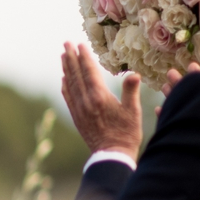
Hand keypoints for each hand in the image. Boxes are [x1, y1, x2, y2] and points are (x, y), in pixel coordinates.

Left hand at [60, 35, 142, 159]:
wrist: (111, 156)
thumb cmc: (126, 134)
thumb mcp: (133, 112)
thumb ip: (131, 91)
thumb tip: (134, 74)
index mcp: (100, 97)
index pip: (89, 71)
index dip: (84, 57)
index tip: (80, 44)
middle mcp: (86, 101)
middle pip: (76, 74)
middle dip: (71, 57)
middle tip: (66, 43)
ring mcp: (79, 110)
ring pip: (70, 84)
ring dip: (67, 69)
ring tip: (64, 56)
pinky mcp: (77, 118)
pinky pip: (68, 98)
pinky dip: (65, 86)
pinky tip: (64, 80)